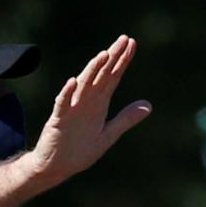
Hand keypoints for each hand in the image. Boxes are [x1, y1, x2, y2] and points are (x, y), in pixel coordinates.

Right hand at [28, 35, 150, 186]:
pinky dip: (67, 93)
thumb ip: (126, 119)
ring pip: (83, 86)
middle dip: (112, 58)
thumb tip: (148, 106)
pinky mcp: (58, 121)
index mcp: (99, 103)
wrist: (57, 167)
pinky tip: (73, 81)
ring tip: (103, 55)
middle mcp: (86, 101)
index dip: (122, 61)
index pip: (113, 77)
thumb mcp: (108, 135)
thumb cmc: (80, 150)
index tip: (132, 44)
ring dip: (92, 70)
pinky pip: (62, 104)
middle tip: (123, 39)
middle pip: (101, 75)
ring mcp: (72, 109)